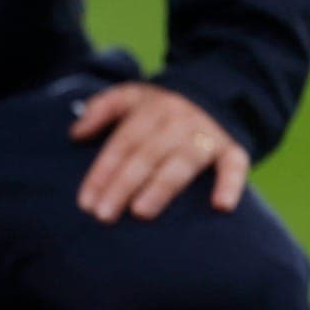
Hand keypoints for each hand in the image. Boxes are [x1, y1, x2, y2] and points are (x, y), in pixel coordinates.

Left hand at [71, 82, 248, 222]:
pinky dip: (230, 184)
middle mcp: (178, 122)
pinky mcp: (232, 149)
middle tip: (104, 215)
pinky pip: (235, 166)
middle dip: (123, 185)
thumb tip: (75, 133)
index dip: (102, 172)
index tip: (86, 202)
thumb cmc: (160, 107)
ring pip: (182, 163)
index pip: (122, 144)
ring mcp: (206, 136)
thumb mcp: (130, 96)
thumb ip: (101, 109)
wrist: (215, 94)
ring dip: (161, 187)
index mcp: (150, 111)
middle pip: (146, 156)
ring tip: (141, 211)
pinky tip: (221, 206)